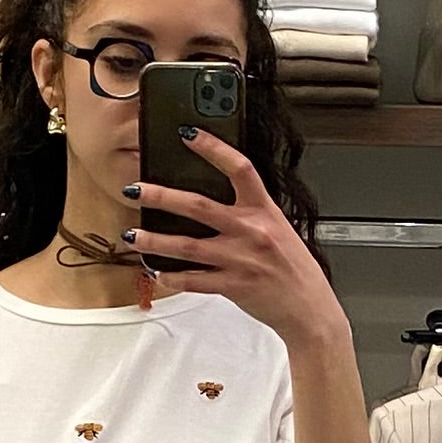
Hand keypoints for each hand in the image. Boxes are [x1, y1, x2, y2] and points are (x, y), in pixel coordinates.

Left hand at [124, 136, 348, 360]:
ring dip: (154, 240)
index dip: (213, 148)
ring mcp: (240, 260)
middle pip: (198, 206)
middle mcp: (251, 231)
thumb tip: (214, 197)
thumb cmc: (293, 268)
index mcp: (265, 210)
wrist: (309, 308)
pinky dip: (172, 277)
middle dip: (161, 196)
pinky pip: (194, 281)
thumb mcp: (278, 229)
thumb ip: (250, 212)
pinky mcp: (233, 286)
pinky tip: (157, 272)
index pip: (239, 168)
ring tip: (132, 235)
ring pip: (187, 246)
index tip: (188, 134)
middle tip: (134, 189)